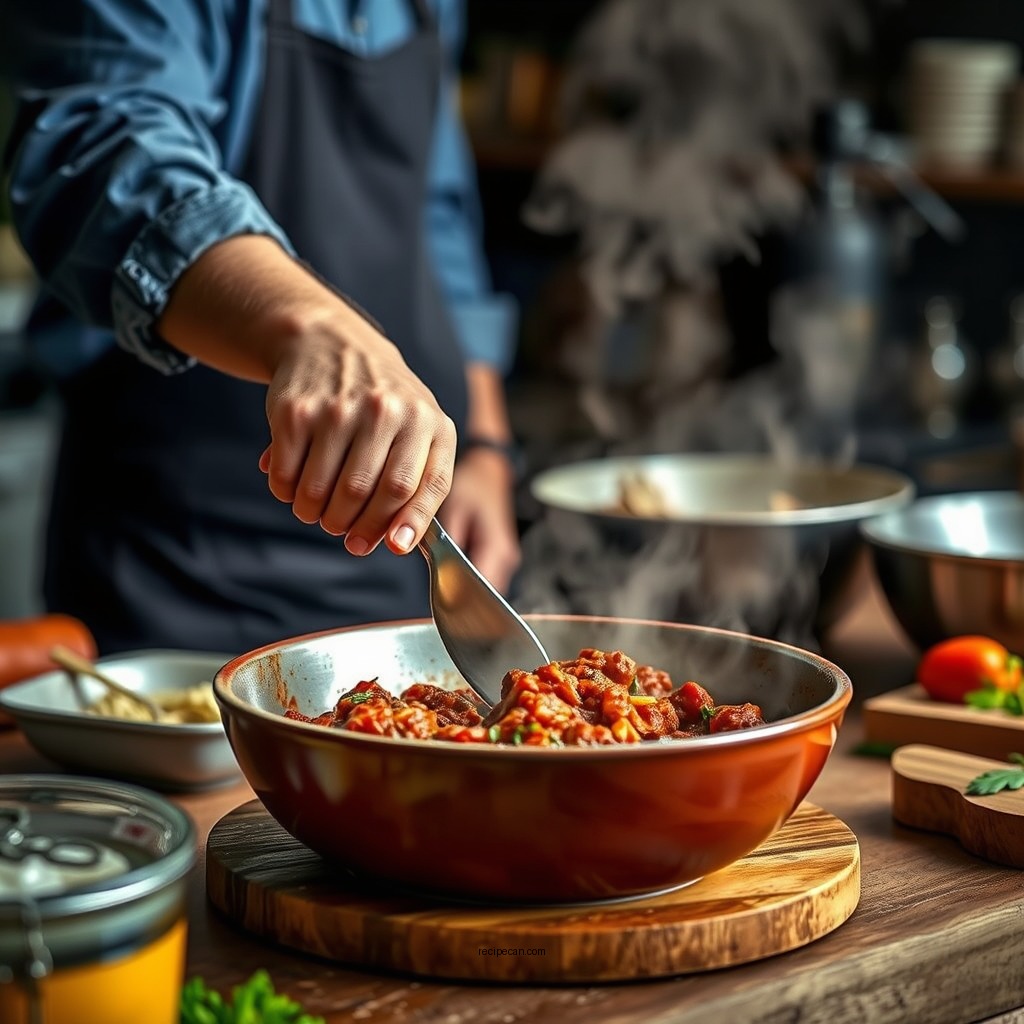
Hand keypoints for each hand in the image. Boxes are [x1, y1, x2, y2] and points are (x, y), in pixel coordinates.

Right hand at [258, 312, 456, 556]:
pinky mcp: (297, 410)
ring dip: (315, 514)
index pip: (417, 486)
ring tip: (316, 510)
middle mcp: (386, 411)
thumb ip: (419, 485)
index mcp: (427, 421)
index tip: (394, 546)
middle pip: (364, 493)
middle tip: (340, 527)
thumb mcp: (419, 431)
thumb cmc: (384, 404)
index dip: (406, 523)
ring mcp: (339, 408)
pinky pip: (287, 475)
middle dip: (349, 525)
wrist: (333, 342)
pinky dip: (288, 493)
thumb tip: (397, 543)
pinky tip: (295, 486)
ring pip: (322, 491)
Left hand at [439, 447, 520, 592]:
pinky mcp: (498, 558)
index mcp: (496, 547)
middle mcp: (505, 557)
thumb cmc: (473, 484)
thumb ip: (448, 540)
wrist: (488, 471)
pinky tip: (453, 572)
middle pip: (484, 594)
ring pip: (484, 589)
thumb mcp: (455, 507)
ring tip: (444, 581)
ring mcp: (504, 559)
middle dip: (461, 595)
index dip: (461, 597)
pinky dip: (468, 580)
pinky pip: (484, 578)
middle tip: (438, 589)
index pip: (482, 587)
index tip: (442, 599)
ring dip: (465, 589)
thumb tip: (439, 566)